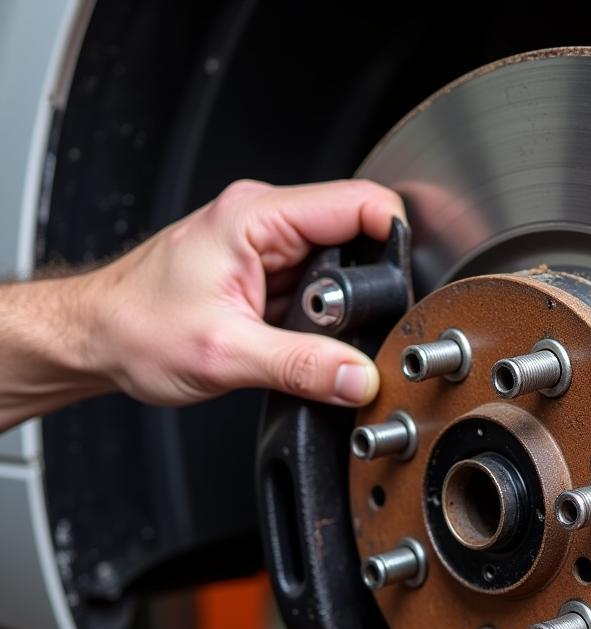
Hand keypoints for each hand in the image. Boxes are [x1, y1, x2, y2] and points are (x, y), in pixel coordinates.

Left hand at [75, 178, 403, 407]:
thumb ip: (302, 368)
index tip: (406, 284)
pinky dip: (325, 319)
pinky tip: (307, 340)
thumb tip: (360, 377)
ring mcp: (267, 249)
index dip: (395, 237)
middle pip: (358, 235)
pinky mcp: (267, 275)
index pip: (359, 201)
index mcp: (256, 216)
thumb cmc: (135, 327)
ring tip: (322, 339)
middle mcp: (265, 222)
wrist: (96, 339)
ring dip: (344, 307)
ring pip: (341, 266)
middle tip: (353, 330)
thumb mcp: (225, 354)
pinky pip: (319, 290)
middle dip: (370, 285)